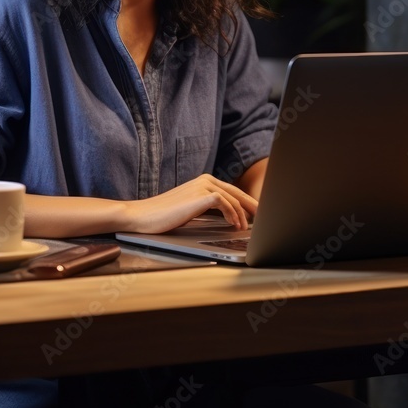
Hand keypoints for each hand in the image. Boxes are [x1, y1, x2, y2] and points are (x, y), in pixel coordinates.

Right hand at [124, 174, 257, 233]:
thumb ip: (207, 207)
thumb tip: (227, 217)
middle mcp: (205, 180)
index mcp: (204, 181)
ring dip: (243, 214)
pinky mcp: (199, 196)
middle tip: (264, 217)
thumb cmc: (164, 215)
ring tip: (245, 228)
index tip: (257, 214)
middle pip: (237, 192)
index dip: (247, 202)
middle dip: (252, 205)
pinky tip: (234, 224)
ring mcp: (202, 186)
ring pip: (233, 198)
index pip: (232, 190)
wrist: (142, 216)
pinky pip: (224, 202)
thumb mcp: (190, 208)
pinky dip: (233, 213)